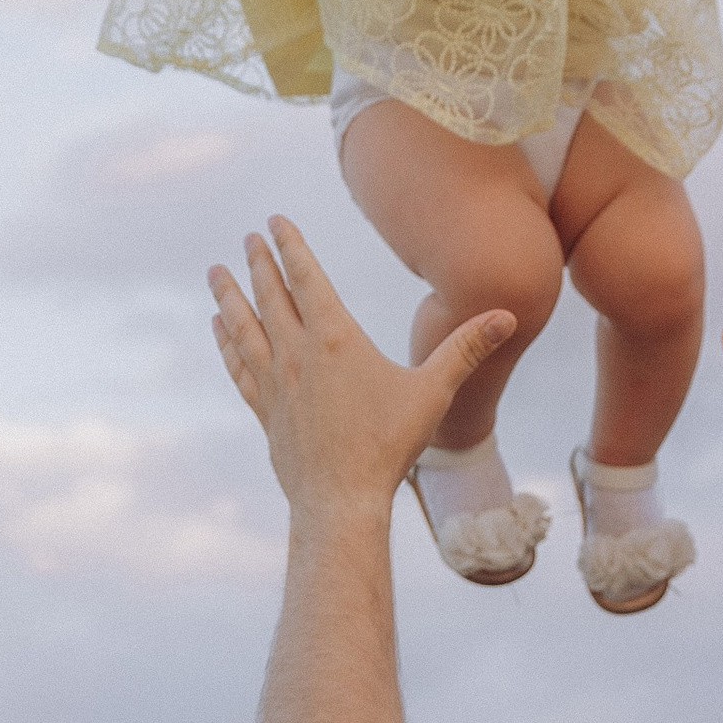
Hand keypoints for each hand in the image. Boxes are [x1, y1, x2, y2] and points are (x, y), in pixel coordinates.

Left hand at [208, 217, 511, 516]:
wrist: (340, 501)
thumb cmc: (389, 447)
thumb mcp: (433, 393)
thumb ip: (465, 350)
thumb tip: (508, 316)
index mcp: (335, 340)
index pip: (306, 278)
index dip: (290, 246)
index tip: (274, 221)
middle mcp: (297, 355)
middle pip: (270, 296)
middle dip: (258, 263)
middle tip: (247, 238)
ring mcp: (275, 383)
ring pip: (244, 328)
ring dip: (228, 297)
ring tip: (215, 273)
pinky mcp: (265, 411)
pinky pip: (239, 366)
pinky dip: (226, 342)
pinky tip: (219, 328)